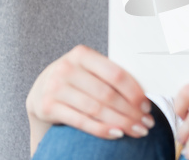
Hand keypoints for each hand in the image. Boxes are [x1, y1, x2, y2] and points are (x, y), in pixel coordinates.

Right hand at [26, 45, 153, 154]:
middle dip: (131, 111)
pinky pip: (82, 121)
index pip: (116, 74)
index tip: (147, 106)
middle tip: (146, 123)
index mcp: (82, 54)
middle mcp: (66, 68)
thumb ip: (113, 77)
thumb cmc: (77, 79)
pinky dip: (102, 129)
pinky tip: (118, 133)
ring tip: (137, 130)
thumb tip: (144, 97)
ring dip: (121, 122)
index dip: (134, 91)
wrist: (41, 90)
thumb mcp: (91, 69)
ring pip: (96, 109)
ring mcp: (55, 87)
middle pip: (107, 94)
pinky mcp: (48, 107)